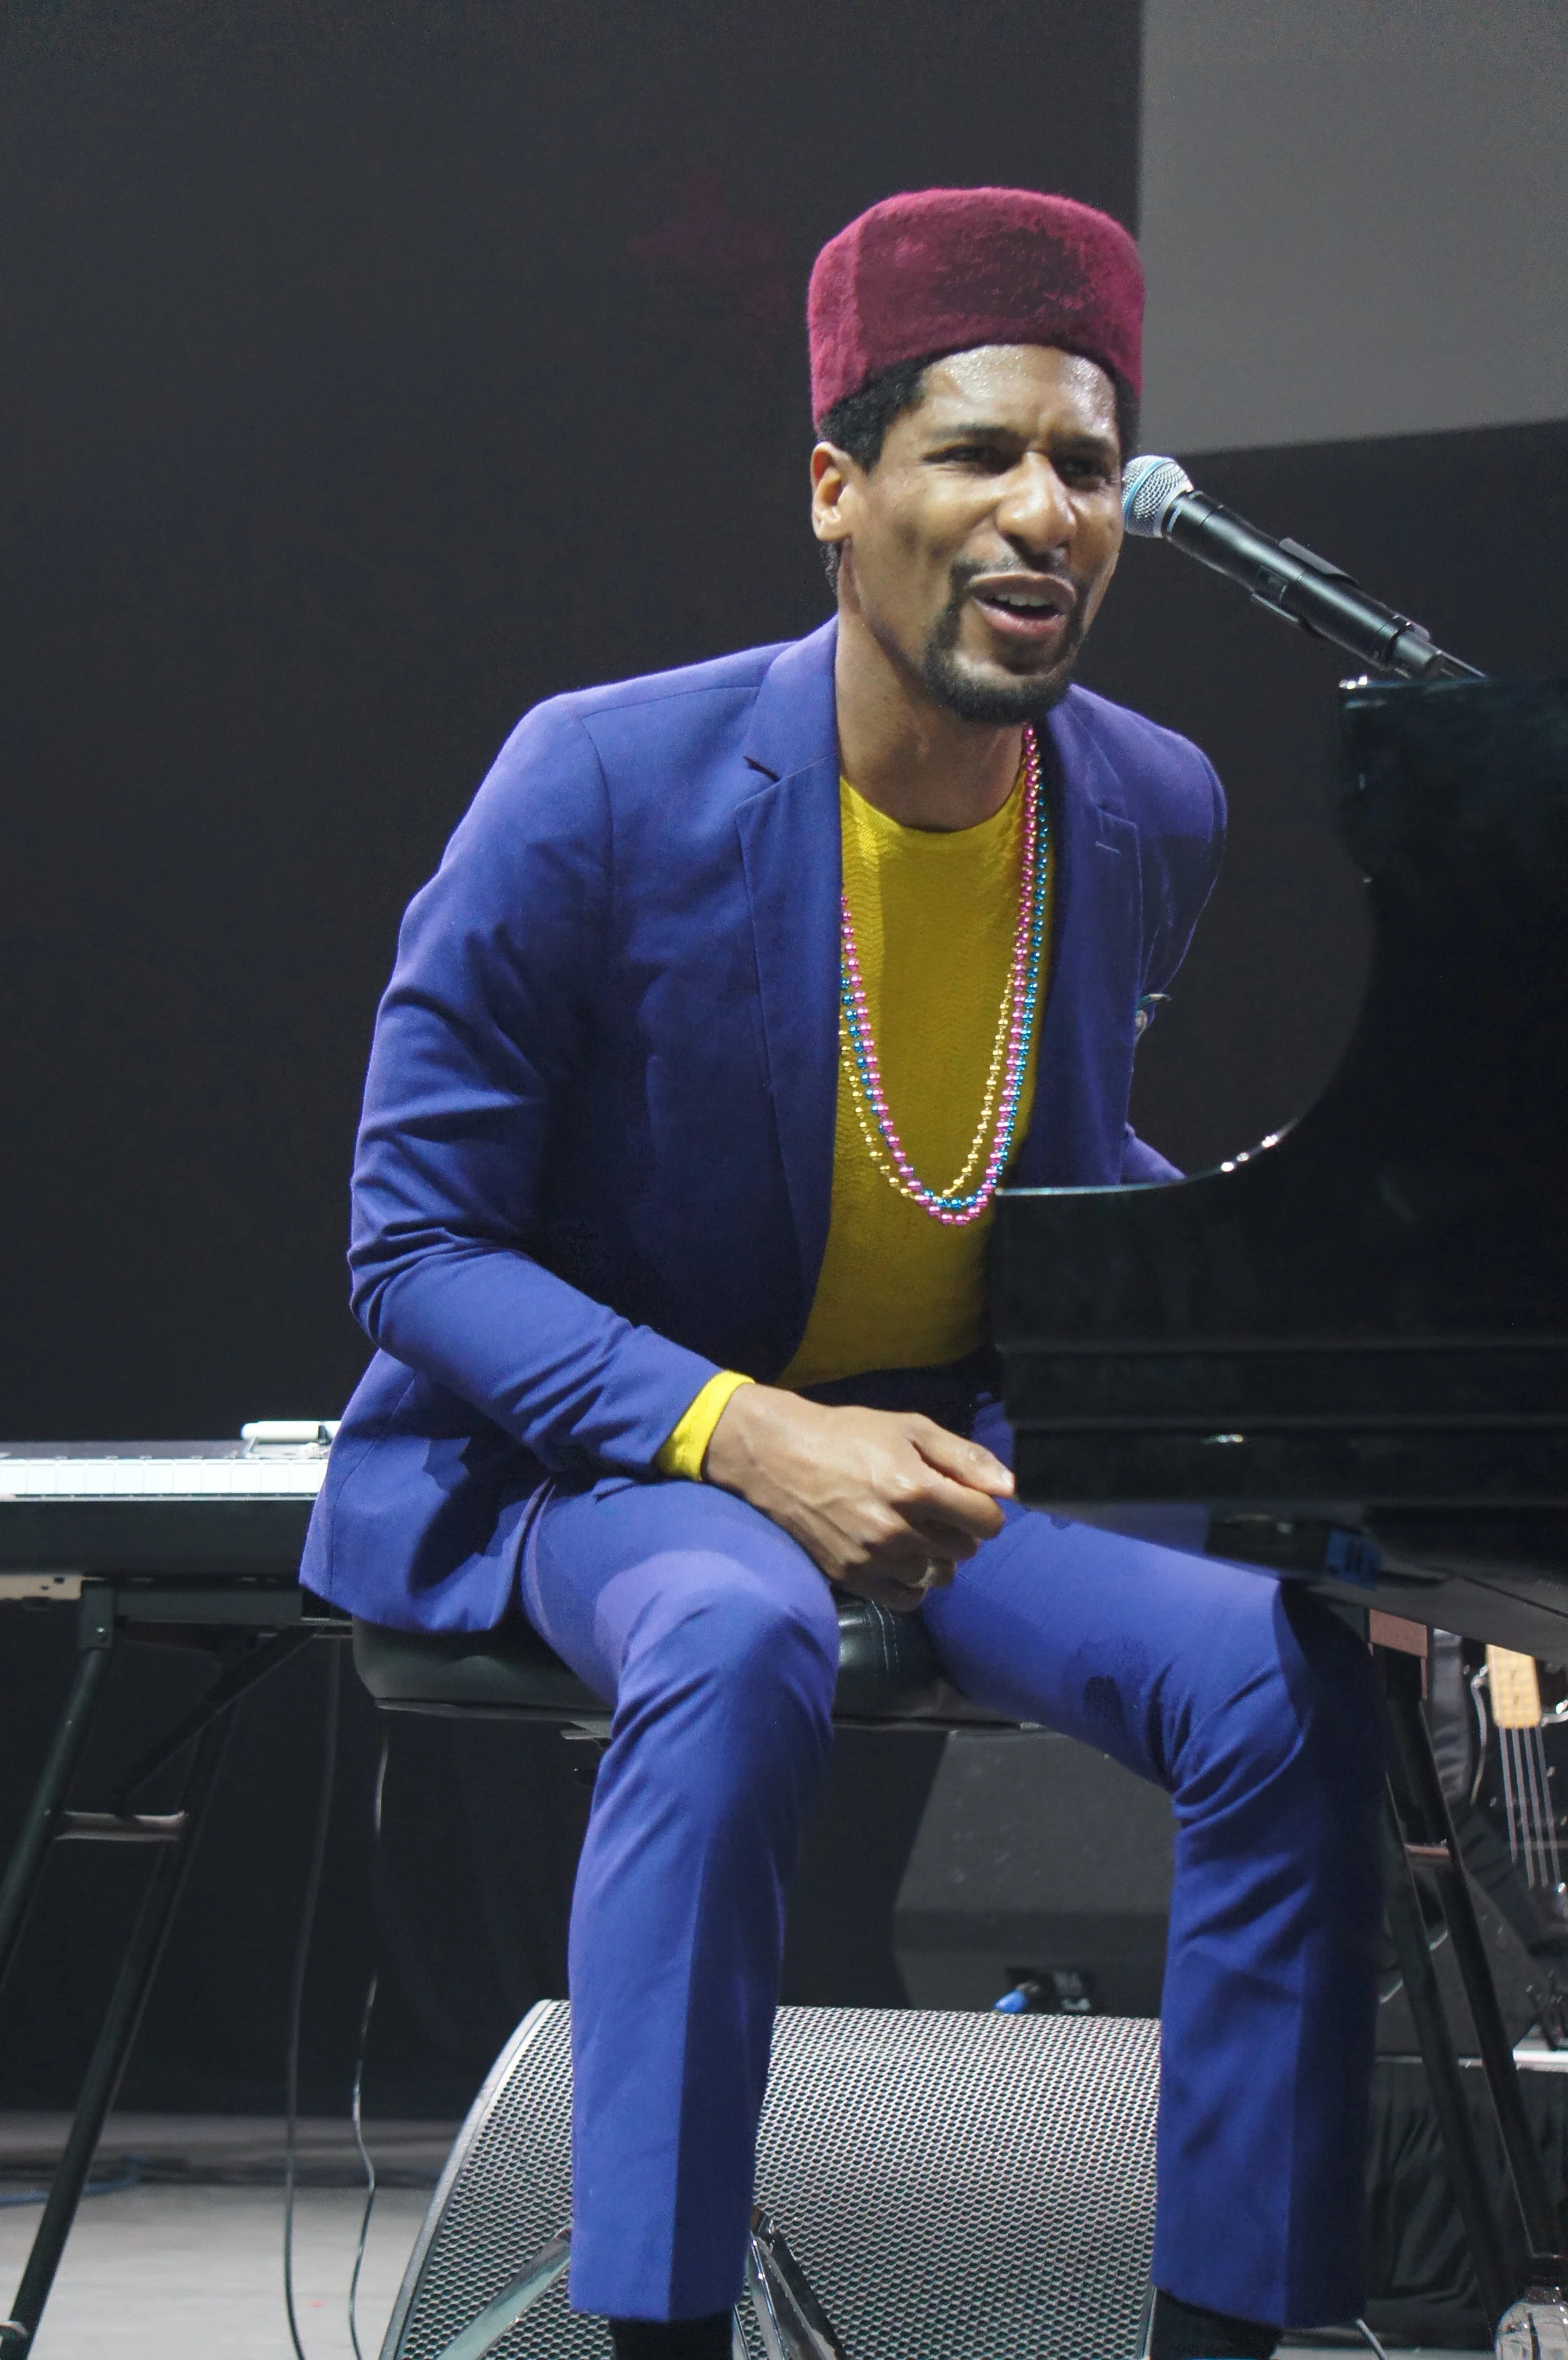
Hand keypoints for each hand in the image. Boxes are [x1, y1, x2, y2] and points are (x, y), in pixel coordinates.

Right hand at [702, 1384, 1013, 1612]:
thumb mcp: (909, 1429)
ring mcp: (872, 1558)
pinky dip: (912, 1585)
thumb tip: (1011, 1487)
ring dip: (934, 1557)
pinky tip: (900, 1559)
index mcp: (915, 1488)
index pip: (986, 1521)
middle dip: (959, 1530)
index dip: (984, 1509)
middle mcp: (896, 1529)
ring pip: (936, 1576)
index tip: (967, 1500)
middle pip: (964, 1550)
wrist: (779, 1458)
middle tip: (933, 1510)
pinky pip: (906, 1599)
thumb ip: (965, 1458)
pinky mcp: (851, 1577)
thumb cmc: (848, 1436)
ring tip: (911, 1532)